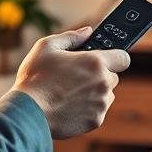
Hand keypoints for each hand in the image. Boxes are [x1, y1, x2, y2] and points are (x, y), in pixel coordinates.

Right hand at [12, 27, 130, 139]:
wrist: (27, 112)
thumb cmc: (35, 77)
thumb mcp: (46, 46)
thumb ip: (71, 37)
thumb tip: (87, 32)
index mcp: (95, 62)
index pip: (123, 57)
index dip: (115, 57)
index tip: (106, 59)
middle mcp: (103, 82)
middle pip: (113, 77)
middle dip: (100, 75)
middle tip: (78, 76)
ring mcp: (101, 103)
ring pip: (106, 95)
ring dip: (95, 93)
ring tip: (70, 93)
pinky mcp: (96, 120)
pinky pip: (98, 111)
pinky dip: (88, 109)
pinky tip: (69, 106)